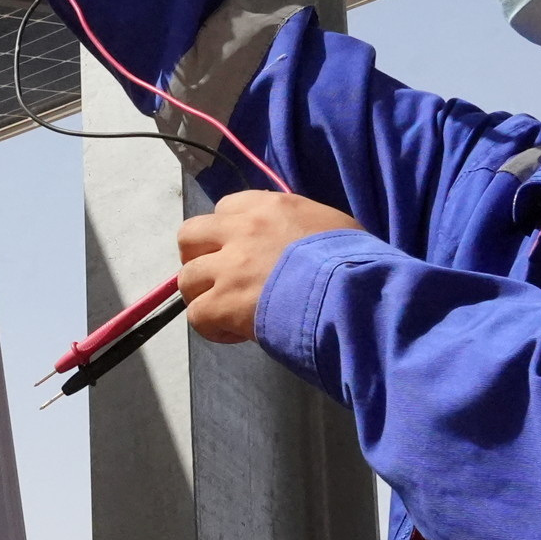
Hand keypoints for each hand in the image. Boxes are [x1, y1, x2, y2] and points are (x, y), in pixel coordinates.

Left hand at [177, 190, 358, 343]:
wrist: (351, 292)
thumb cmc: (354, 261)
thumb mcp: (331, 227)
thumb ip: (300, 229)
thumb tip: (293, 246)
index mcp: (269, 207)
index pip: (225, 208)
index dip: (228, 232)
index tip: (242, 251)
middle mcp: (241, 230)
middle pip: (190, 235)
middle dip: (198, 257)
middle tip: (219, 278)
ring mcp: (228, 267)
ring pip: (186, 278)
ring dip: (203, 295)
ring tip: (226, 311)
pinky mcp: (224, 303)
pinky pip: (197, 315)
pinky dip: (212, 327)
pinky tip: (237, 332)